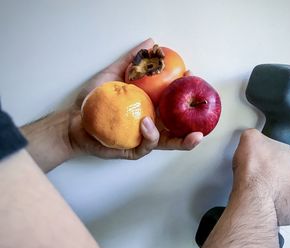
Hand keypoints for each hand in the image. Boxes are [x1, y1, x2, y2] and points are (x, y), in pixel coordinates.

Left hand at [69, 38, 202, 159]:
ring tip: (188, 132)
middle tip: (203, 120)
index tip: (191, 76)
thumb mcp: (112, 75)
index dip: (185, 93)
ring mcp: (142, 139)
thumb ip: (131, 60)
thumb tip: (150, 43)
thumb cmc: (93, 100)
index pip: (173, 104)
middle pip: (178, 130)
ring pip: (168, 143)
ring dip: (181, 139)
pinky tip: (146, 124)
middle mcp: (150, 125)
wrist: (73, 119)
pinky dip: (149, 137)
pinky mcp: (131, 150)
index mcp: (150, 109)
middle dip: (193, 128)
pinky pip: (145, 147)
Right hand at [232, 129, 289, 225]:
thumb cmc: (257, 172)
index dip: (276, 154)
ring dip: (278, 189)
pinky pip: (283, 207)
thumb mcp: (251, 138)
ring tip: (261, 186)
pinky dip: (273, 203)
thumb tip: (251, 137)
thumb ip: (254, 135)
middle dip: (280, 172)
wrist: (253, 199)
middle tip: (264, 171)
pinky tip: (262, 198)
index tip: (267, 157)